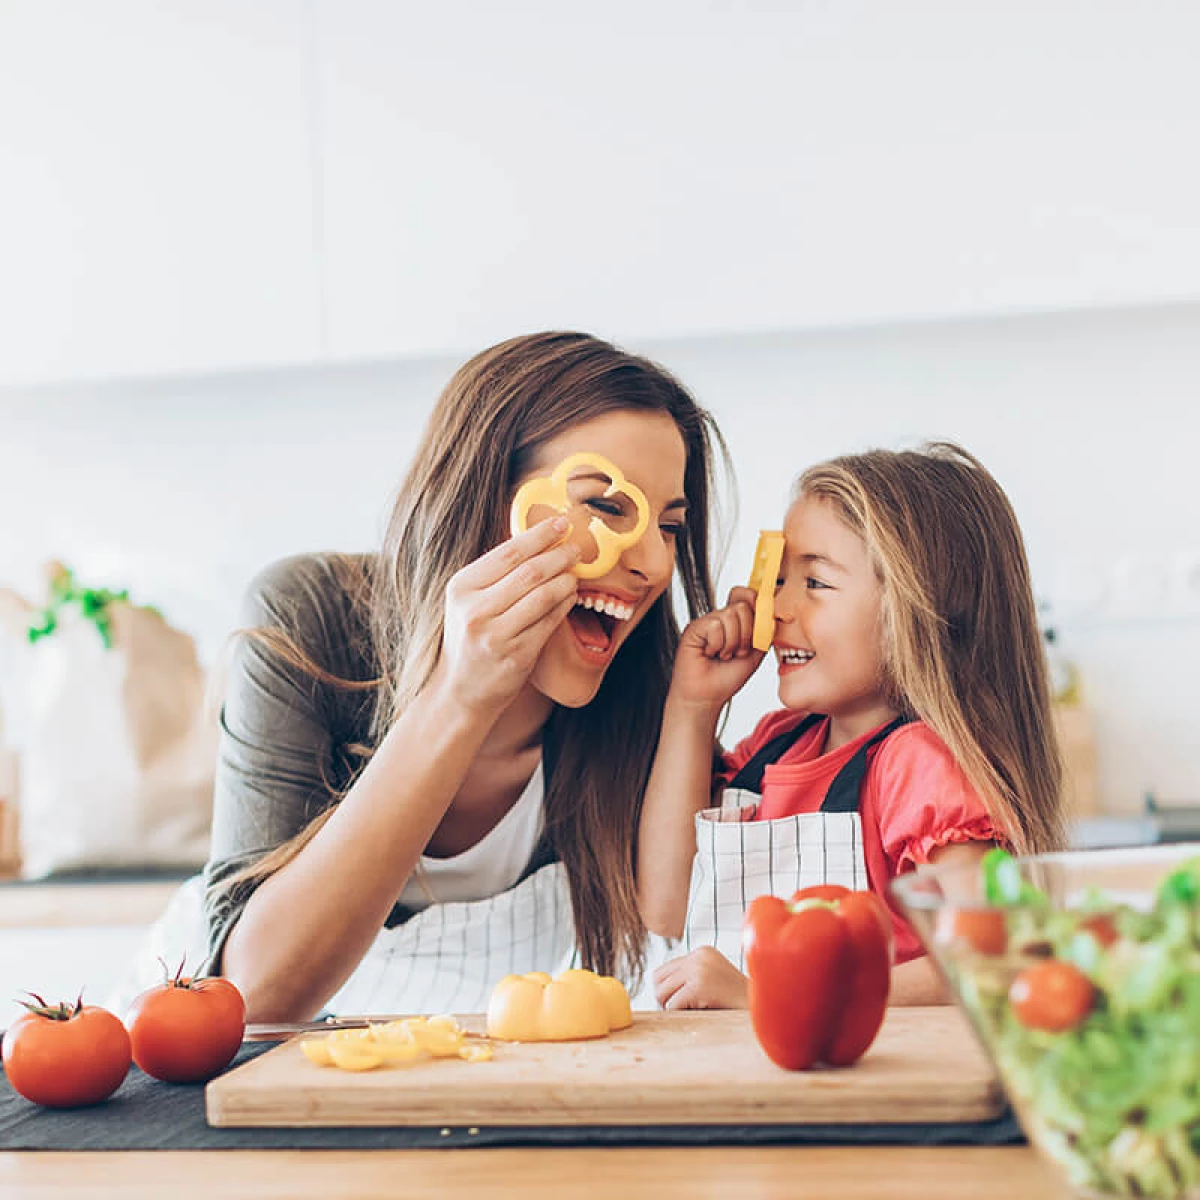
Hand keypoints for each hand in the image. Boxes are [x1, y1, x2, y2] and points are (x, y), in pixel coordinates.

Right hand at [439, 517, 579, 714]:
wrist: (461, 689)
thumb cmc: (471, 637)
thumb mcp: (469, 600)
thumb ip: (496, 573)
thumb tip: (539, 538)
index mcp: (461, 588)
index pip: (508, 552)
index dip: (540, 535)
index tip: (561, 523)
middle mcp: (475, 610)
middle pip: (530, 572)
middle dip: (559, 555)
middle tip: (576, 547)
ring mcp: (496, 635)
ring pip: (544, 596)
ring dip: (566, 580)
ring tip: (575, 573)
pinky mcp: (517, 655)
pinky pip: (550, 622)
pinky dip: (565, 604)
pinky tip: (571, 596)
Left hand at [653, 947, 748, 1010]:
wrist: (763, 1010)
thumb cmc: (737, 1001)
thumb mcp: (713, 978)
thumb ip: (690, 976)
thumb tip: (657, 987)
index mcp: (702, 951)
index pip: (663, 970)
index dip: (670, 990)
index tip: (684, 1001)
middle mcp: (698, 956)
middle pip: (658, 980)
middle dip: (667, 998)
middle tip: (686, 1009)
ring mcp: (698, 970)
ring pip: (661, 993)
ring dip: (674, 1007)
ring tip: (695, 1010)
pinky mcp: (698, 986)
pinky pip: (672, 1006)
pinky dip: (681, 1015)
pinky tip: (701, 1013)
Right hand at [668, 586, 764, 712]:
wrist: (708, 697)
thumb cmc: (727, 677)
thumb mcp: (755, 652)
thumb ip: (764, 631)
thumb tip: (770, 613)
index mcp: (735, 620)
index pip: (747, 594)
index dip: (756, 605)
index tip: (759, 629)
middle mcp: (720, 617)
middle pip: (743, 605)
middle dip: (746, 634)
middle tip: (737, 652)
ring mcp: (706, 621)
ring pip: (729, 615)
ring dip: (732, 643)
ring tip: (723, 655)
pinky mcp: (694, 628)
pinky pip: (714, 625)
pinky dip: (717, 644)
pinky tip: (709, 654)